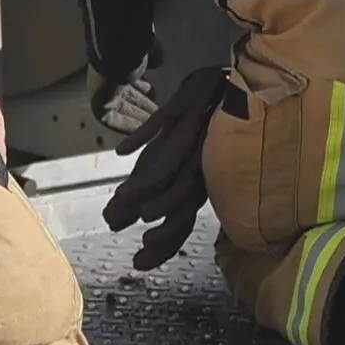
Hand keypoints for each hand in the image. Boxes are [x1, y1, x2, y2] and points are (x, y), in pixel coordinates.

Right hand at [101, 65, 229, 270]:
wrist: (223, 81)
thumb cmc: (198, 126)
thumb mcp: (178, 162)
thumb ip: (154, 189)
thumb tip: (124, 216)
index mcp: (201, 179)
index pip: (182, 220)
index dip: (163, 244)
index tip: (140, 264)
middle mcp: (200, 163)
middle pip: (182, 203)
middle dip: (162, 228)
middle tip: (140, 249)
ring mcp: (193, 136)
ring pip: (174, 168)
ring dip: (150, 187)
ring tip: (127, 202)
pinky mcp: (184, 105)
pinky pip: (165, 122)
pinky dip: (142, 137)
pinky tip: (121, 152)